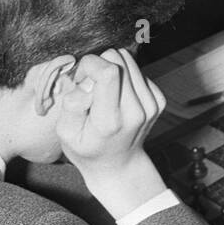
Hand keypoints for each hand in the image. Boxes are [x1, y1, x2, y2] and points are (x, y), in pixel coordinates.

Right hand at [55, 48, 167, 214]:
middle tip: (89, 86)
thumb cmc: (87, 148)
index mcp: (110, 121)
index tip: (80, 79)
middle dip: (98, 65)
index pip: (109, 72)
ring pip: (128, 59)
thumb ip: (72, 104)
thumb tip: (88, 82)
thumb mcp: (66, 132)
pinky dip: (124, 77)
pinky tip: (117, 97)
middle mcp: (136, 111)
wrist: (118, 166)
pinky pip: (137, 69)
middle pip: (118, 59)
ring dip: (111, 69)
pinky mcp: (158, 99)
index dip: (90, 65)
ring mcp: (150, 105)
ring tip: (102, 92)